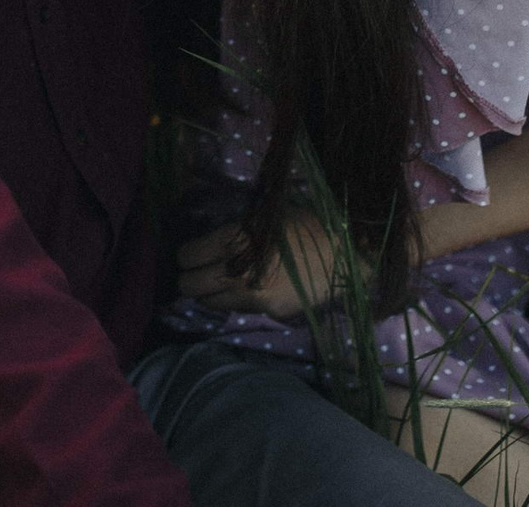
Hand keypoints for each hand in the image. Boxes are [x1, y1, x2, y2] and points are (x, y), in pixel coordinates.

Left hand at [174, 210, 345, 320]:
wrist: (342, 252)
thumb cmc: (304, 225)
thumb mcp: (263, 217)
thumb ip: (234, 232)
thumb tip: (209, 243)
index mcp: (232, 238)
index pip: (187, 255)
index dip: (187, 256)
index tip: (192, 256)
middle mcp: (235, 268)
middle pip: (188, 285)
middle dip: (189, 279)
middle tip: (199, 274)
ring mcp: (249, 293)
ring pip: (209, 303)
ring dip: (210, 294)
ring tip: (220, 285)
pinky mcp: (265, 310)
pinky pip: (238, 308)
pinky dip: (236, 301)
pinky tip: (248, 291)